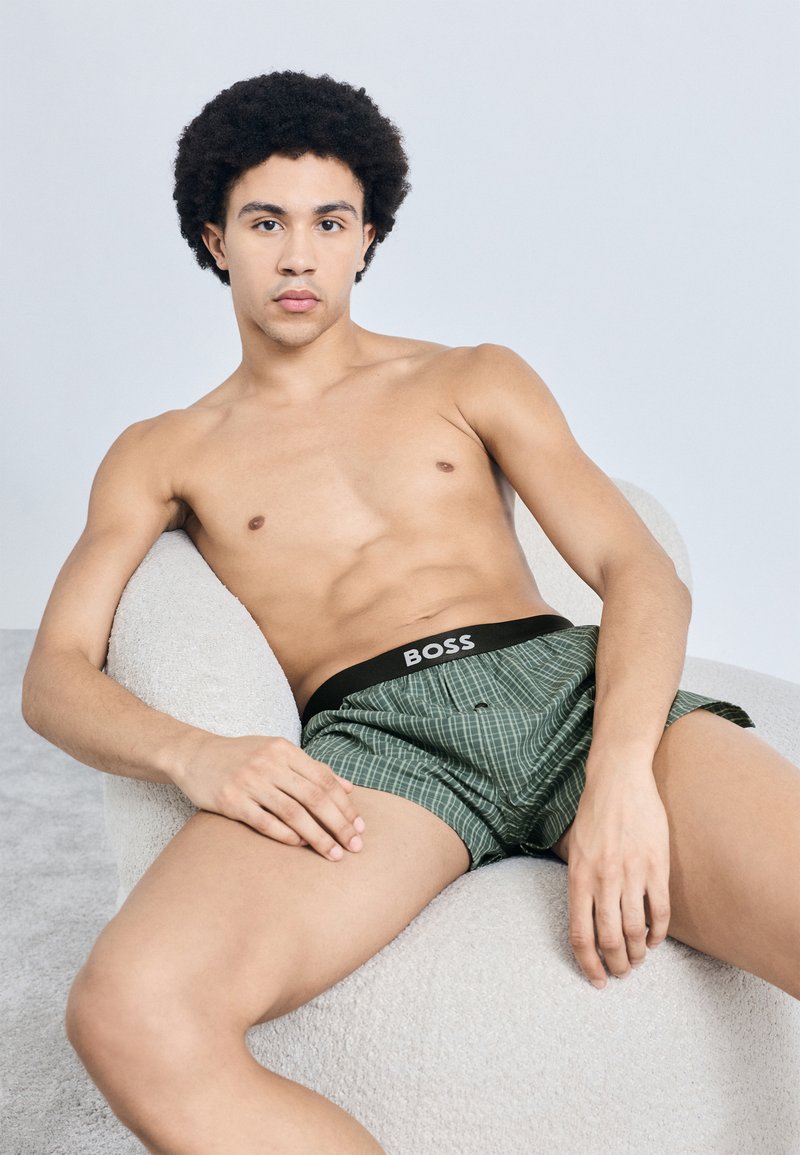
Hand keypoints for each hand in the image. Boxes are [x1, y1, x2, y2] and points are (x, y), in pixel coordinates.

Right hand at [171, 732, 365, 862]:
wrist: (194, 755)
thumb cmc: (241, 756)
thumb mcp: (276, 752)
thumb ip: (311, 768)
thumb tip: (348, 788)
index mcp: (284, 750)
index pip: (324, 779)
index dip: (345, 804)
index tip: (359, 826)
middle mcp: (269, 763)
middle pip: (314, 797)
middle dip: (338, 824)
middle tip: (354, 845)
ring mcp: (249, 782)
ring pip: (293, 812)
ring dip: (318, 836)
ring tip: (333, 853)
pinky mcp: (231, 801)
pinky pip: (265, 822)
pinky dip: (286, 835)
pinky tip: (301, 846)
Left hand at [565, 764, 670, 987]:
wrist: (619, 779)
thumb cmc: (594, 812)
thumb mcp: (573, 846)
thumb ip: (577, 879)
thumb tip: (581, 913)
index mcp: (578, 877)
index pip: (580, 935)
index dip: (588, 964)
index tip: (596, 979)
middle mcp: (602, 880)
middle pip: (608, 940)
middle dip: (616, 965)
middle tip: (621, 973)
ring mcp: (631, 874)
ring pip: (634, 931)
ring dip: (637, 953)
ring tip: (638, 959)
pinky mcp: (655, 867)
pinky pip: (659, 911)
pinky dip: (658, 932)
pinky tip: (655, 939)